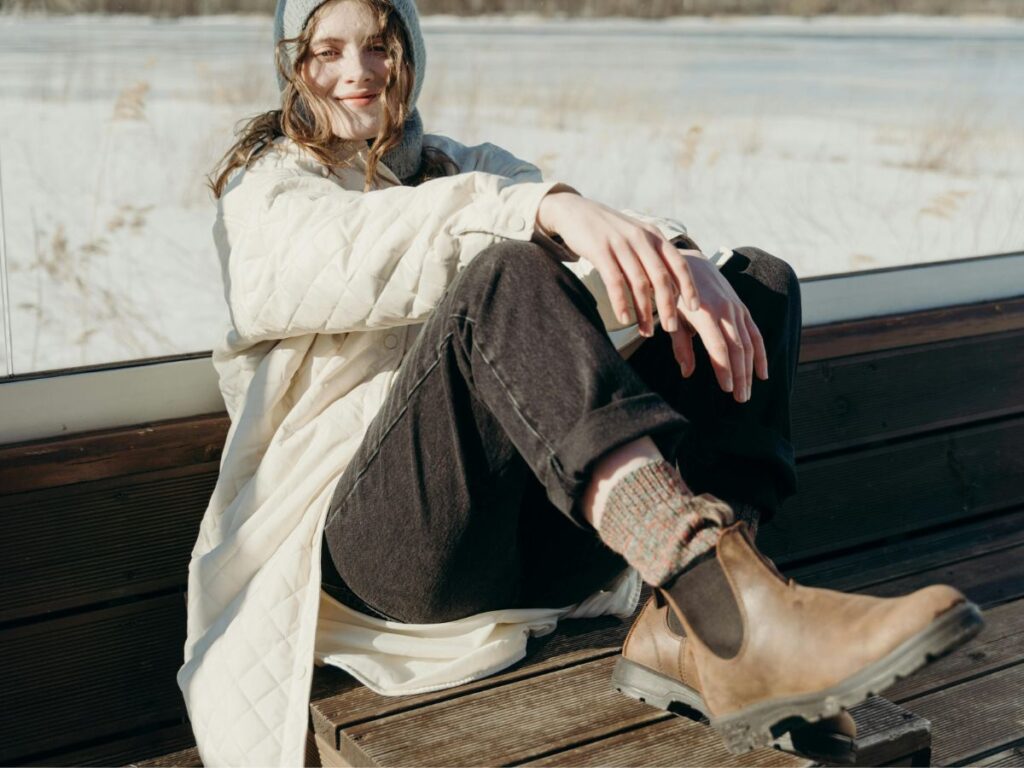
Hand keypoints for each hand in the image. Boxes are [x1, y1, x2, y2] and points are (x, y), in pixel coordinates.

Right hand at [536, 192, 699, 336]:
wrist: (574, 211)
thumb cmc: (608, 231)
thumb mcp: (636, 236)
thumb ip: (652, 257)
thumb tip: (670, 290)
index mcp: (653, 236)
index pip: (679, 263)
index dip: (689, 286)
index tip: (695, 308)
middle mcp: (641, 238)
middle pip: (661, 277)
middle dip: (668, 306)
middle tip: (670, 329)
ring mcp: (620, 244)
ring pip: (639, 283)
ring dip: (644, 311)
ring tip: (646, 332)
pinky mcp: (600, 251)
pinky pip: (615, 282)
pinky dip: (621, 303)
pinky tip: (624, 319)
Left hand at [665, 250, 768, 402]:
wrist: (691, 264)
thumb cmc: (675, 295)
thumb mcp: (672, 318)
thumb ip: (680, 345)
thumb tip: (687, 372)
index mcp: (705, 314)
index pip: (719, 347)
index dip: (724, 369)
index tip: (726, 389)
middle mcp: (725, 311)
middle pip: (737, 349)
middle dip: (740, 376)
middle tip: (740, 399)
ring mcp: (737, 310)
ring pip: (749, 345)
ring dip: (750, 371)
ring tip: (746, 393)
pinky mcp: (743, 309)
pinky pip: (756, 334)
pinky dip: (761, 355)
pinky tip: (762, 374)